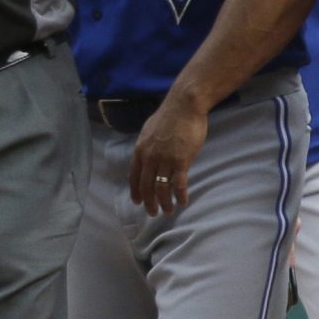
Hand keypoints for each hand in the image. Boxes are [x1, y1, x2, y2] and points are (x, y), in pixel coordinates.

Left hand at [128, 93, 209, 215]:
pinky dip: (180, 196)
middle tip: (153, 213)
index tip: (138, 201)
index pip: (134, 176)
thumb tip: (147, 154)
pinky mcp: (180, 161)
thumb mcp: (150, 130)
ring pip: (161, 189)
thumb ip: (148, 145)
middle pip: (146, 186)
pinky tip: (183, 202)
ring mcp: (164, 160)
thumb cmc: (170, 115)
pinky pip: (178, 184)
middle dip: (149, 203)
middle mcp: (150, 158)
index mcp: (140, 150)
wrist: (184, 105)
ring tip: (169, 211)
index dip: (135, 191)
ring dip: (165, 203)